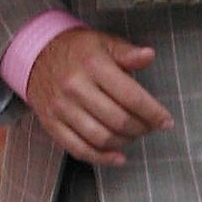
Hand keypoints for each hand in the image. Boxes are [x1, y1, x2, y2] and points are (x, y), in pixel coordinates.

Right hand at [26, 29, 173, 165]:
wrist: (35, 55)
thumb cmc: (77, 50)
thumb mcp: (103, 43)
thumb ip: (127, 53)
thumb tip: (149, 55)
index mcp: (93, 65)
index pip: (131, 96)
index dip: (153, 113)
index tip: (165, 121)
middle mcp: (75, 87)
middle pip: (118, 120)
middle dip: (141, 128)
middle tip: (150, 127)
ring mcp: (61, 107)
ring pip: (101, 137)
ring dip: (124, 142)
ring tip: (133, 135)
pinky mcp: (51, 123)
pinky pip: (79, 149)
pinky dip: (102, 158)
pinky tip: (117, 157)